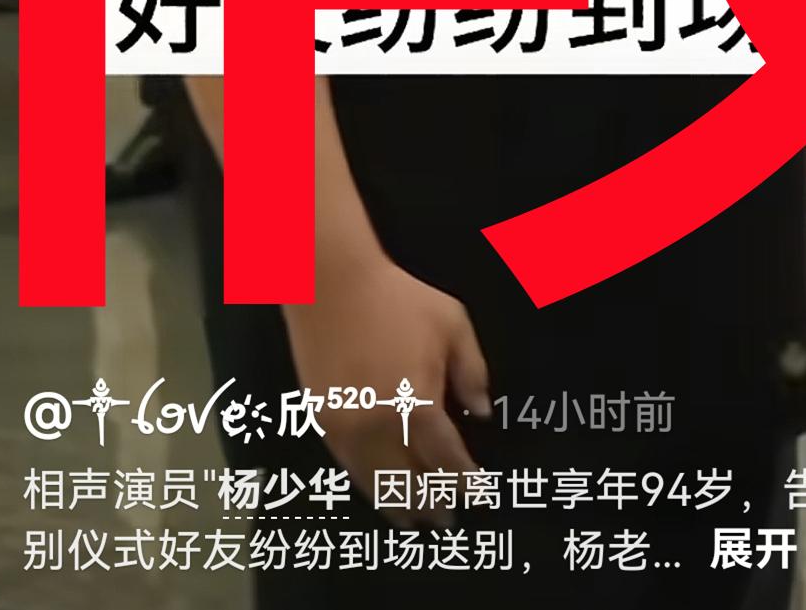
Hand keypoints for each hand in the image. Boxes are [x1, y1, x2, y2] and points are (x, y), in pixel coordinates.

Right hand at [283, 254, 490, 522]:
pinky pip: (351, 469)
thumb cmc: (398, 299)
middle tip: (449, 520)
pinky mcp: (323, 425)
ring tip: (417, 520)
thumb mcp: (452, 323)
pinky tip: (383, 490)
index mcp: (417, 403)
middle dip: (433, 504)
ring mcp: (347, 430)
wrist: (331, 285)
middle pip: (411, 483)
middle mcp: (380, 428)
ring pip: (377, 485)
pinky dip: (372, 486)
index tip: (481, 496)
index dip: (466, 482)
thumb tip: (482, 412)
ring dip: (400, 505)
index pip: (447, 460)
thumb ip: (472, 371)